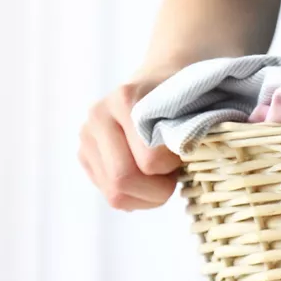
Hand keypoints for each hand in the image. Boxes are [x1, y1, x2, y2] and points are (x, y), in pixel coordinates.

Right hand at [79, 71, 181, 209]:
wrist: (159, 83)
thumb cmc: (183, 101)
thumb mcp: (195, 110)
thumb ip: (190, 134)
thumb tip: (184, 156)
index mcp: (126, 99)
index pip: (150, 159)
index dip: (171, 166)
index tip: (184, 154)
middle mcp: (99, 115)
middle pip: (123, 179)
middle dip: (157, 189)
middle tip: (173, 175)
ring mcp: (87, 136)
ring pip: (114, 194)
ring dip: (147, 196)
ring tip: (161, 177)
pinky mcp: (85, 155)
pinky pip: (111, 196)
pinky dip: (136, 198)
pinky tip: (147, 181)